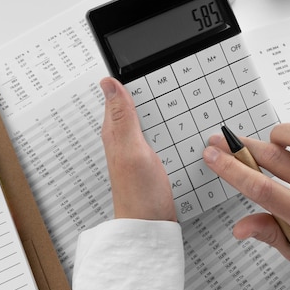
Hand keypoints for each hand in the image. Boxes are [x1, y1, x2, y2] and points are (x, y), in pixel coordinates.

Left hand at [99, 77, 176, 221]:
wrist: (150, 226)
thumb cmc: (138, 194)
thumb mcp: (131, 148)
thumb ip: (123, 116)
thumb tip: (108, 83)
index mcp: (115, 130)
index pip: (118, 94)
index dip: (131, 79)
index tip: (145, 64)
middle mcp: (124, 137)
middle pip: (138, 104)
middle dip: (152, 91)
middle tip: (168, 76)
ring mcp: (138, 148)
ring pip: (152, 118)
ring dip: (164, 109)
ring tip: (177, 95)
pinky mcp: (152, 158)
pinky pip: (162, 134)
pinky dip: (171, 128)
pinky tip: (181, 126)